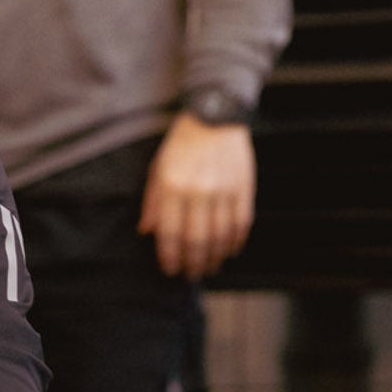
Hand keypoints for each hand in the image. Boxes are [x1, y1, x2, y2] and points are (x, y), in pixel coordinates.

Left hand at [138, 114, 254, 278]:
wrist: (216, 116)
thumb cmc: (182, 144)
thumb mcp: (157, 169)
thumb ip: (153, 202)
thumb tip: (147, 232)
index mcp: (172, 186)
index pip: (170, 233)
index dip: (170, 257)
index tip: (170, 270)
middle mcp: (198, 190)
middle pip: (197, 240)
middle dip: (194, 264)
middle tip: (191, 275)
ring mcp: (224, 190)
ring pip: (221, 236)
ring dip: (215, 258)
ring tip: (210, 267)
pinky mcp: (244, 187)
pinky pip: (241, 223)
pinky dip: (236, 241)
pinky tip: (230, 251)